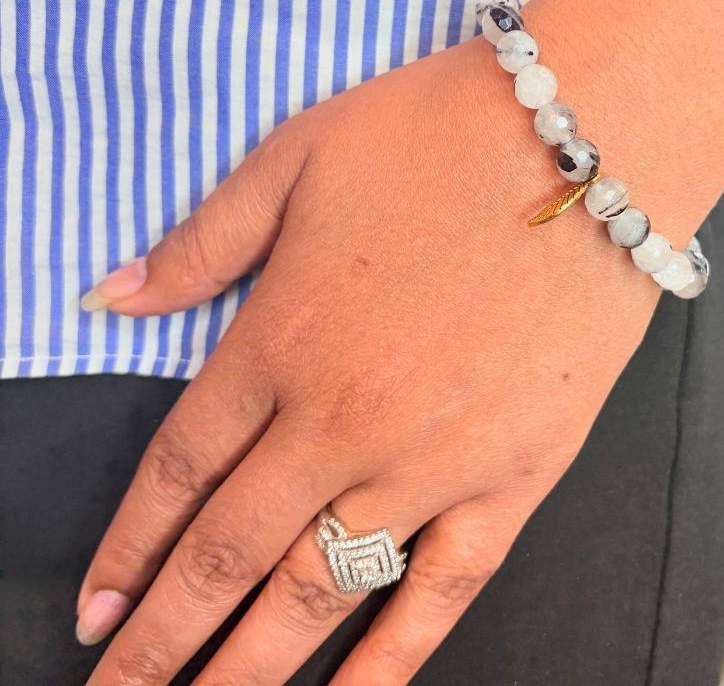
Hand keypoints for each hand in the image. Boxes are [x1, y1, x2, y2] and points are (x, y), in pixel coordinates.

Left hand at [77, 35, 662, 684]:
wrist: (588, 141)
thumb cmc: (439, 134)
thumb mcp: (297, 157)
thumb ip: (201, 240)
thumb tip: (109, 295)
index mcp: (279, 340)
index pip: (178, 474)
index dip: (127, 551)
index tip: (93, 611)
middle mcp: (340, 420)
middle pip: (227, 556)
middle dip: (160, 641)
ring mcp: (432, 461)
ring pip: (317, 594)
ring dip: (247, 670)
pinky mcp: (517, 475)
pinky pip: (443, 592)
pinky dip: (389, 660)